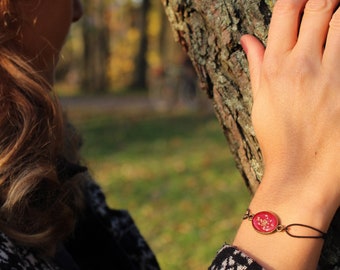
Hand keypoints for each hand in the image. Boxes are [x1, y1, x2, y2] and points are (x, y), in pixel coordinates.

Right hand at [241, 0, 339, 209]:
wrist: (302, 174)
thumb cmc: (278, 140)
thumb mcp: (260, 102)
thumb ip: (257, 65)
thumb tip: (247, 39)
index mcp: (275, 67)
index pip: (286, 10)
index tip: (303, 0)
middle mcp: (302, 64)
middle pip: (320, 6)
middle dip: (324, 0)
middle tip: (326, 8)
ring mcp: (330, 74)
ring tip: (336, 27)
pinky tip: (339, 51)